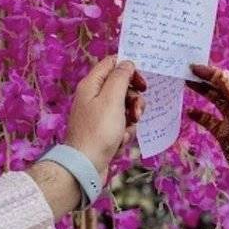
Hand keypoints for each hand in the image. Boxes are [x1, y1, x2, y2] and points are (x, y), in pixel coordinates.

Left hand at [66, 56, 145, 179]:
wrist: (86, 165)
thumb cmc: (98, 132)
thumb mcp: (112, 99)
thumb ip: (121, 77)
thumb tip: (127, 63)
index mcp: (91, 85)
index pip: (112, 63)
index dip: (129, 70)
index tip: (141, 83)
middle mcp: (92, 97)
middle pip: (121, 87)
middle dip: (134, 99)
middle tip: (137, 111)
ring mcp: (98, 115)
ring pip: (124, 107)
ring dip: (130, 118)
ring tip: (126, 130)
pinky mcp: (102, 131)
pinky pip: (121, 125)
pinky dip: (124, 132)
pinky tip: (119, 142)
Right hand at [187, 64, 228, 189]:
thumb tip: (223, 74)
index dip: (216, 73)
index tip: (198, 67)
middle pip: (222, 88)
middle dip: (207, 79)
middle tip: (189, 71)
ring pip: (215, 101)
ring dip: (202, 92)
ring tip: (187, 83)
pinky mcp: (224, 134)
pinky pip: (209, 121)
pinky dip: (199, 116)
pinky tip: (190, 111)